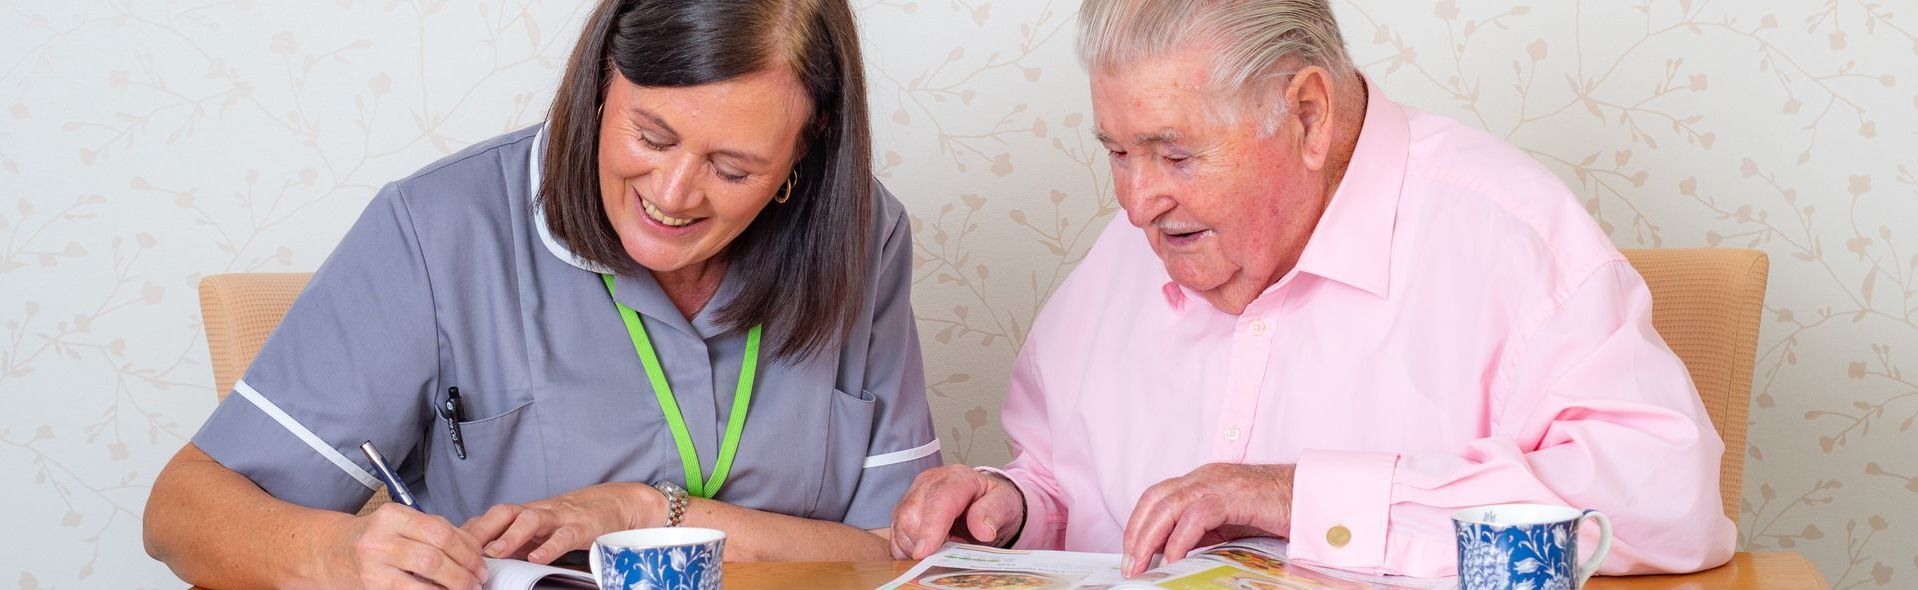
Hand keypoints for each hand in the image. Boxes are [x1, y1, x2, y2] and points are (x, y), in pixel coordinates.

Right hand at [311, 503, 487, 589]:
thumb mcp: (398, 526)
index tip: (480, 562)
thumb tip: (472, 548)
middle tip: (478, 580)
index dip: (468, 549)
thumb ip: (431, 531)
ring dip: (454, 585)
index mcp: (393, 516)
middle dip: (465, 570)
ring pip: (427, 572)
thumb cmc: (370, 540)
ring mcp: (374, 563)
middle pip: (437, 553)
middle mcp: (382, 537)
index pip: (442, 530)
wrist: (327, 553)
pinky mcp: (371, 586)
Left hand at [461, 482, 659, 563]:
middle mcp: (539, 512)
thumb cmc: (576, 519)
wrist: (618, 504)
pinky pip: (564, 535)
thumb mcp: (542, 530)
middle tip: (461, 550)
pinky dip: (550, 546)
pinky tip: (539, 558)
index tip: (447, 547)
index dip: (468, 531)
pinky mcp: (583, 526)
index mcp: (526, 514)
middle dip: (481, 530)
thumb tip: (482, 559)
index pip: (490, 518)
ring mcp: (561, 517)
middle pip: (503, 512)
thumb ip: (516, 541)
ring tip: (495, 553)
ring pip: (530, 519)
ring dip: (510, 535)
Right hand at [889, 465, 1025, 558]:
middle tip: (951, 552)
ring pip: (899, 529)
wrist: (986, 502)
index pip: (938, 501)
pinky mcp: (902, 514)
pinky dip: (908, 552)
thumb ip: (994, 512)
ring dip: (917, 549)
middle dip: (926, 543)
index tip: (925, 553)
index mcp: (956, 478)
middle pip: (911, 516)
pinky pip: (895, 539)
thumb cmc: (994, 503)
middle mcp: (928, 484)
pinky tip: (929, 552)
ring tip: (944, 548)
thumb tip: (983, 530)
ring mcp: (911, 498)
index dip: (930, 528)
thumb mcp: (1005, 504)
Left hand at [1121, 463, 1295, 576]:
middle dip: (1135, 534)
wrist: (1312, 497)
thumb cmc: (1275, 511)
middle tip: (1130, 566)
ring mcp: (1218, 482)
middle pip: (1154, 499)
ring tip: (1142, 566)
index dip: (1138, 525)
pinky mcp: (1234, 495)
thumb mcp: (1228, 523)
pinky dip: (1179, 539)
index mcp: (1201, 481)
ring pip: (1168, 505)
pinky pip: (1196, 516)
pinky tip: (1173, 560)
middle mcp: (1204, 477)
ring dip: (1149, 538)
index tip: (1131, 554)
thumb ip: (1199, 531)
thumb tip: (1169, 551)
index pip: (1156, 498)